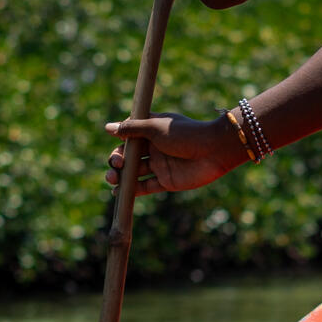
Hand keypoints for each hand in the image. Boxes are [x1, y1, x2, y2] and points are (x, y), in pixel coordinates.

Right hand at [104, 111, 244, 196]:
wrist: (214, 151)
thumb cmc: (186, 134)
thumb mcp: (156, 128)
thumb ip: (132, 129)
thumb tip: (107, 128)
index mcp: (152, 130)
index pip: (129, 135)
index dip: (120, 140)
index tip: (116, 141)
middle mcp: (155, 148)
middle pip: (129, 156)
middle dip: (117, 161)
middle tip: (116, 164)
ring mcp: (160, 165)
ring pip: (135, 172)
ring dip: (120, 176)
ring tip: (112, 178)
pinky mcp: (167, 181)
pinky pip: (146, 187)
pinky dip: (133, 191)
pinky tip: (119, 192)